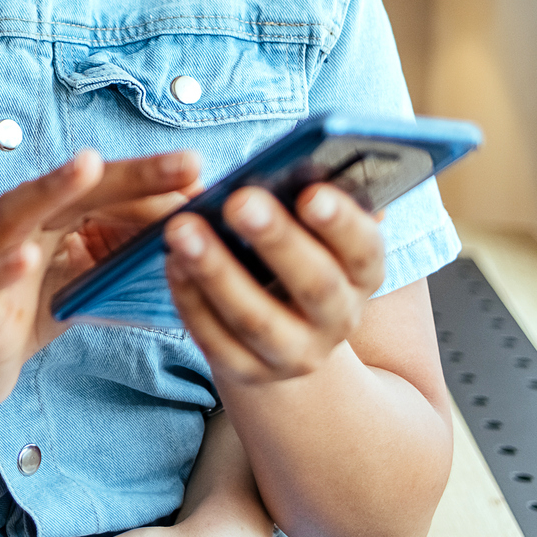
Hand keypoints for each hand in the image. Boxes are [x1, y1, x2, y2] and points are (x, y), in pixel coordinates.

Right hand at [0, 148, 200, 415]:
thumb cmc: (27, 311)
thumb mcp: (83, 278)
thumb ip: (120, 252)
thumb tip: (185, 232)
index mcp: (54, 218)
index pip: (110, 189)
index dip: (155, 180)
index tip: (204, 172)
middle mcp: (24, 226)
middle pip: (77, 190)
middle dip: (131, 174)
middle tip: (186, 161)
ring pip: (21, 214)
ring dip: (53, 188)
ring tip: (88, 166)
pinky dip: (4, 267)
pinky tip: (26, 257)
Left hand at [165, 182, 387, 386]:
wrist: (281, 333)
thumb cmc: (292, 256)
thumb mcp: (310, 234)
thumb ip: (306, 202)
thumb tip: (300, 165)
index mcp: (361, 275)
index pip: (364, 249)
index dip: (341, 222)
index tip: (310, 192)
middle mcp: (338, 319)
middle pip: (314, 284)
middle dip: (276, 240)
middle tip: (238, 200)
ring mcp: (295, 353)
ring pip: (256, 318)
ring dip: (216, 271)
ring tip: (182, 228)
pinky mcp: (249, 371)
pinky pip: (216, 339)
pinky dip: (191, 300)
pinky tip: (171, 263)